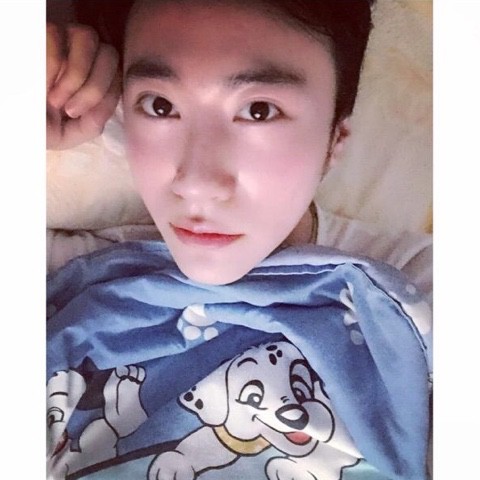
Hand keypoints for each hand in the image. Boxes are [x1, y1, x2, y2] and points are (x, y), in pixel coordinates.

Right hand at [47, 23, 120, 149]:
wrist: (13, 119)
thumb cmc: (41, 125)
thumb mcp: (69, 134)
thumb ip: (92, 125)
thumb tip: (103, 109)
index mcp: (98, 79)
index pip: (119, 77)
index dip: (105, 97)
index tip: (77, 115)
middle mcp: (86, 56)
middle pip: (110, 55)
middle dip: (94, 88)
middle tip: (70, 110)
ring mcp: (65, 40)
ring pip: (89, 38)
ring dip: (76, 74)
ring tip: (54, 97)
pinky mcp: (43, 32)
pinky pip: (57, 37)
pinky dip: (51, 64)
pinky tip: (39, 81)